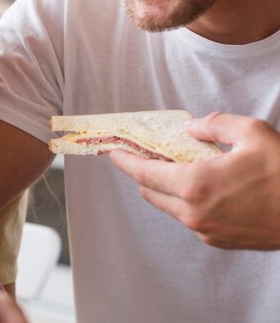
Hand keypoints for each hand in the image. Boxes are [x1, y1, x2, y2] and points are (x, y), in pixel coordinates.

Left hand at [110, 112, 279, 249]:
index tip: (113, 152)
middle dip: (141, 173)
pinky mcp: (219, 240)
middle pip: (150, 192)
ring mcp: (205, 230)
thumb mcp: (252, 133)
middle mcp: (194, 212)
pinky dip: (184, 201)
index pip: (144, 173)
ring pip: (168, 206)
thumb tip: (190, 129)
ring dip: (163, 187)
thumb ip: (214, 125)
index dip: (125, 161)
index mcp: (195, 185)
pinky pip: (189, 217)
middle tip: (141, 156)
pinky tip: (200, 187)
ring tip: (173, 167)